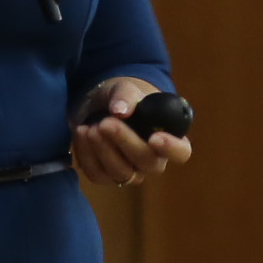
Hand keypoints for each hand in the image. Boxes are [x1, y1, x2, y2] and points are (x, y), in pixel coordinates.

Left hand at [71, 77, 190, 188]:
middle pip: (147, 162)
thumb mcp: (124, 87)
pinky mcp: (106, 176)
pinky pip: (98, 174)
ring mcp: (130, 171)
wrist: (99, 105)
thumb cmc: (123, 97)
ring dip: (103, 150)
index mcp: (167, 137)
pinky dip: (86, 155)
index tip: (155, 137)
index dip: (171, 148)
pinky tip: (81, 133)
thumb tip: (120, 111)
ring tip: (89, 128)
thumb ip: (125, 95)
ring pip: (121, 172)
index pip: (181, 152)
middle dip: (125, 142)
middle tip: (106, 123)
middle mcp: (152, 160)